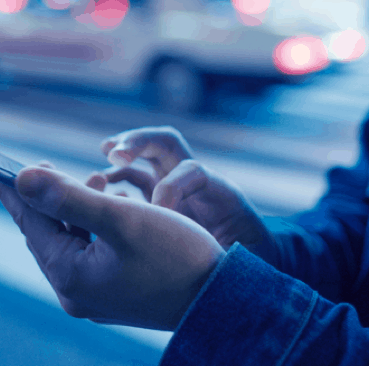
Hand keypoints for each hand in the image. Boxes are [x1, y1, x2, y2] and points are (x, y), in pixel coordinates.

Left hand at [0, 165, 224, 330]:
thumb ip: (69, 198)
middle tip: (51, 167)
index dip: (20, 191)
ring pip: (71, 241)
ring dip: (77, 210)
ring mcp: (96, 294)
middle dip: (51, 198)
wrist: (216, 296)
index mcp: (71, 275)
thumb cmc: (175, 254)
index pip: (32, 223)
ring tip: (97, 183)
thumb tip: (24, 178)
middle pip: (49, 234)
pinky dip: (94, 227)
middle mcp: (77, 290)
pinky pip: (91, 252)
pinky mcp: (114, 291)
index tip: (10, 167)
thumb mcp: (121, 219)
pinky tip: (114, 209)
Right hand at [100, 127, 276, 261]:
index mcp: (217, 190)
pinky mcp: (159, 201)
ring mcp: (175, 189)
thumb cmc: (242, 259)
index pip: (191, 170)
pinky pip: (136, 180)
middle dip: (139, 142)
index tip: (162, 217)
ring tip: (106, 154)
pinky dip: (119, 178)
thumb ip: (212, 245)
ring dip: (124, 152)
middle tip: (114, 153)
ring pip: (148, 156)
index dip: (172, 188)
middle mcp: (194, 183)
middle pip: (166, 144)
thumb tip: (179, 242)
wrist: (243, 264)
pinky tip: (103, 187)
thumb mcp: (237, 252)